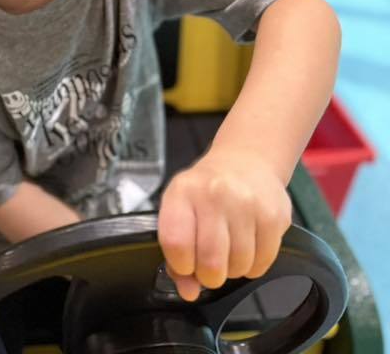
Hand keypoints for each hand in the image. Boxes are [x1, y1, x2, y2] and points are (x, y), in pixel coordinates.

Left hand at [157, 148, 292, 300]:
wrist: (246, 160)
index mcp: (183, 192)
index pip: (176, 243)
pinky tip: (248, 244)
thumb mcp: (181, 208)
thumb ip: (177, 251)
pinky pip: (262, 264)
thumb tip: (188, 291)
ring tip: (229, 248)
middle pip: (210, 262)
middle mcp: (215, 194)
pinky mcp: (274, 215)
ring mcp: (248, 203)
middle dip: (209, 275)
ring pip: (239, 267)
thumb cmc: (208, 189)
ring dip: (233, 269)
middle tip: (210, 264)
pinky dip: (253, 265)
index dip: (180, 265)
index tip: (186, 263)